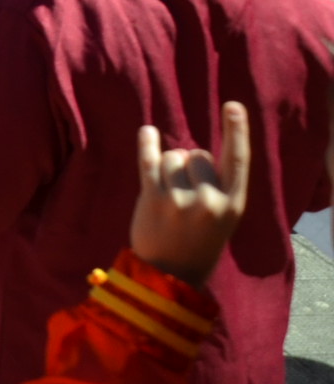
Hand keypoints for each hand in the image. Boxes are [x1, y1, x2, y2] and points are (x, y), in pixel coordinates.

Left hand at [130, 102, 249, 285]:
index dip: (236, 130)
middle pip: (195, 154)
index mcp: (233, 205)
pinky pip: (149, 160)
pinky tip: (146, 131)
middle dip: (188, 164)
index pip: (237, 160)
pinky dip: (147, 143)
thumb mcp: (220, 217)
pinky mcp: (153, 199)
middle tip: (184, 193)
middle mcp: (209, 200)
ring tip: (168, 196)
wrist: (170, 277)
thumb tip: (191, 152)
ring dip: (167, 167)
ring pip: (172, 157)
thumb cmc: (197, 242)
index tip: (233, 105)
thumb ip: (214, 187)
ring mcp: (181, 199)